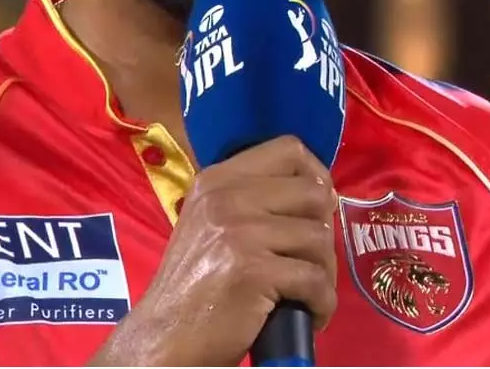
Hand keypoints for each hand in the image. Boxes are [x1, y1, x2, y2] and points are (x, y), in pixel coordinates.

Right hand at [89, 136, 337, 366]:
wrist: (164, 339)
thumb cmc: (192, 287)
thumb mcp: (211, 225)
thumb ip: (252, 201)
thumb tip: (321, 194)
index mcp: (216, 180)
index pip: (288, 151)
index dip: (317, 176)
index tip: (320, 208)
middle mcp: (227, 197)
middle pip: (314, 195)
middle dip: (323, 234)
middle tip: (310, 263)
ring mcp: (240, 232)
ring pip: (320, 240)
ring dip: (324, 274)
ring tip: (306, 294)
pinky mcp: (253, 271)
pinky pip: (316, 281)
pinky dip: (322, 304)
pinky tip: (309, 314)